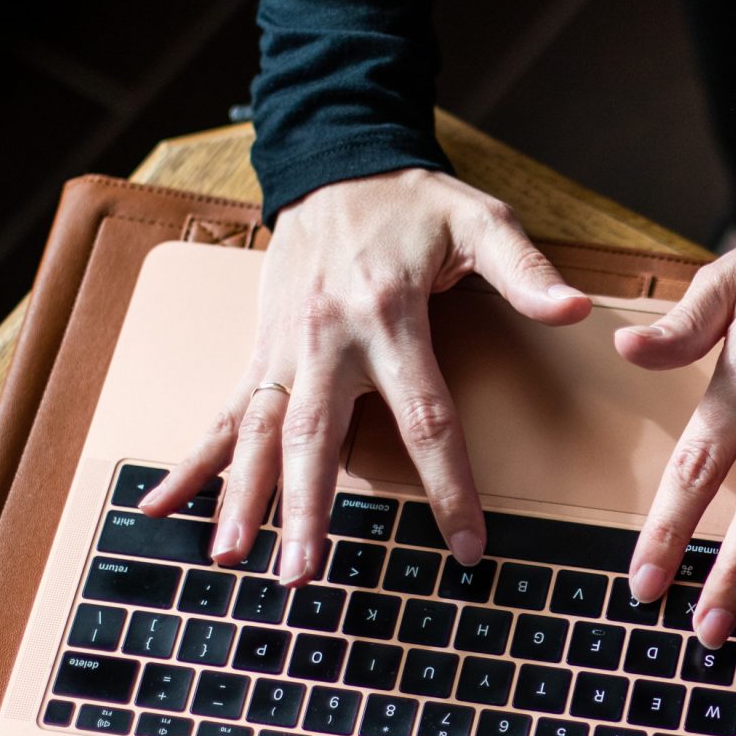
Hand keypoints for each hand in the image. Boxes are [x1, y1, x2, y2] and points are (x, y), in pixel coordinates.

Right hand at [137, 167, 590, 582]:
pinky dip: (194, 463)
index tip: (467, 546)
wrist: (335, 162)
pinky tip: (161, 507)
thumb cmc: (413, 202)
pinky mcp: (261, 351)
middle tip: (301, 572)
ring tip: (228, 559)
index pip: (427, 418)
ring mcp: (285, 349)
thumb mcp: (479, 220)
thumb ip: (524, 269)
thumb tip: (575, 310)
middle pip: (320, 437)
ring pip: (261, 434)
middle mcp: (328, 340)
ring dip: (242, 498)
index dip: (448, 486)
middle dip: (306, 507)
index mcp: (389, 317)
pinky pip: (226, 413)